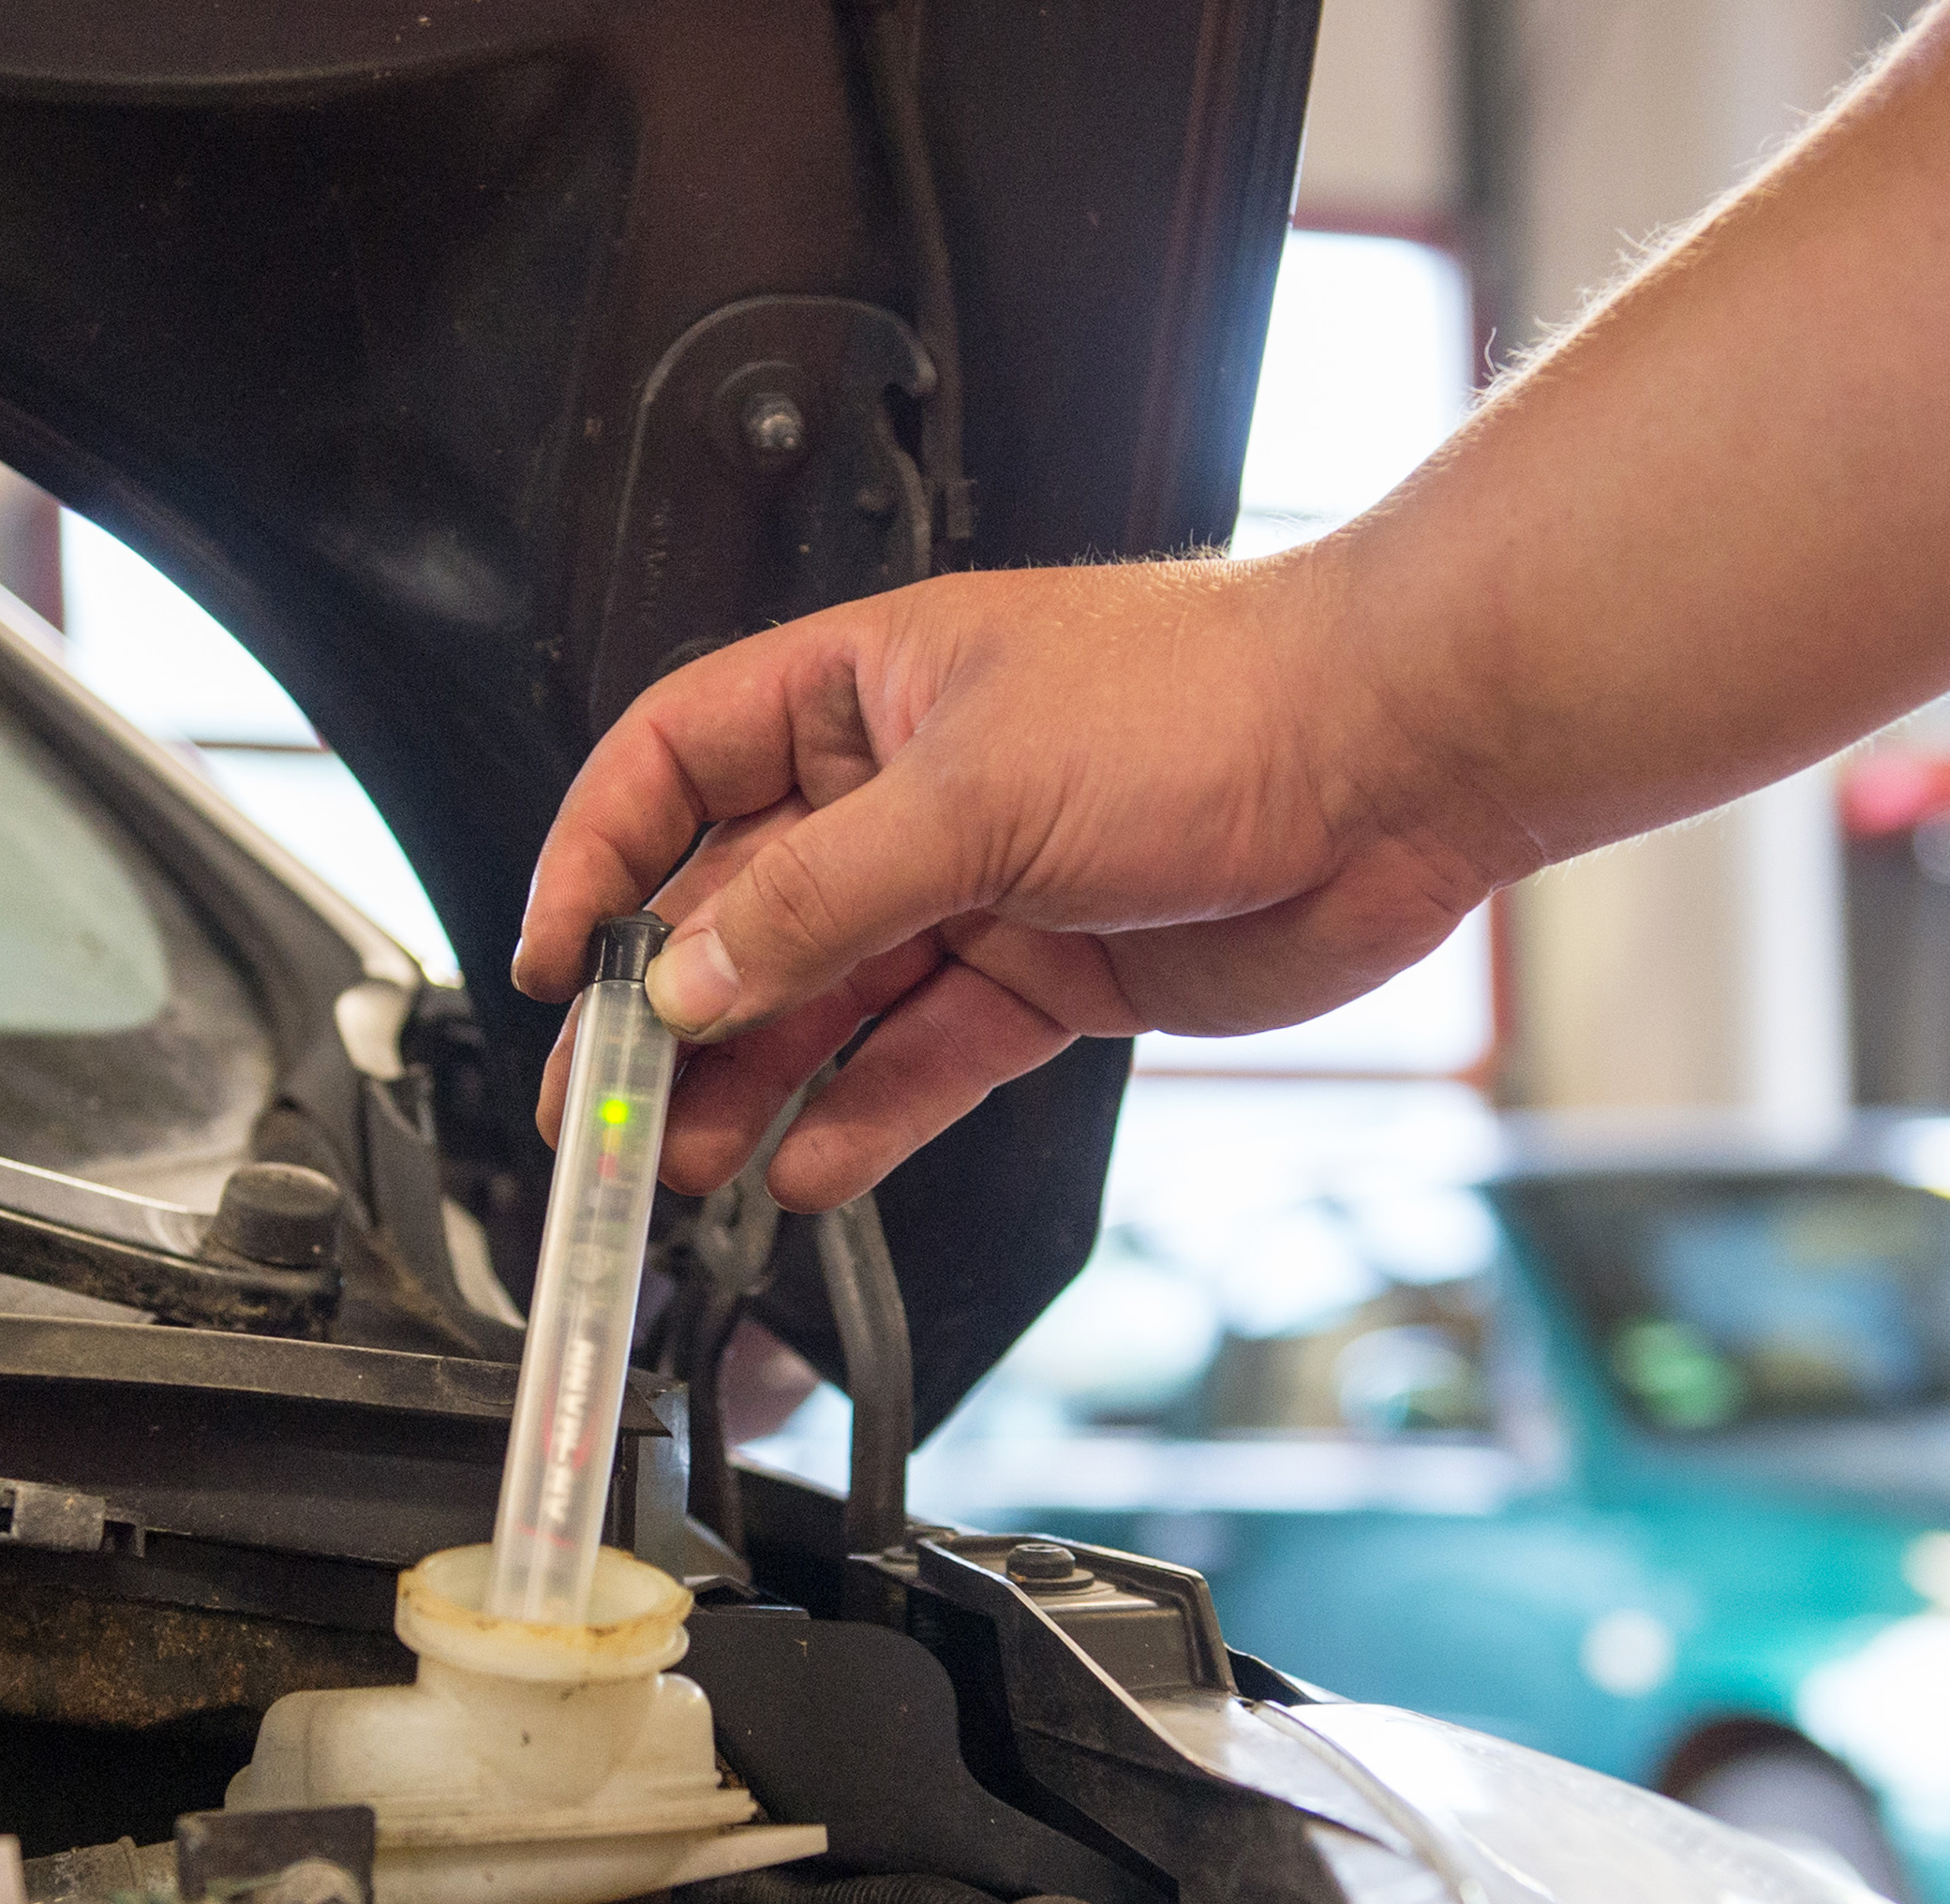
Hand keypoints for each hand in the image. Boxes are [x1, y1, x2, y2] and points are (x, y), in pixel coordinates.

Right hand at [512, 544, 1534, 1210]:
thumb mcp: (976, 792)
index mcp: (863, 688)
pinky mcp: (1047, 973)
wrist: (1396, 759)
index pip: (675, 763)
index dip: (598, 855)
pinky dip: (866, 1116)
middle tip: (604, 1107)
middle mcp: (905, 787)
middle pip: (739, 903)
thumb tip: (691, 977)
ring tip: (680, 1166)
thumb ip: (819, 900)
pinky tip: (804, 1168)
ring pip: (824, 998)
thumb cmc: (1212, 700)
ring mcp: (975, 884)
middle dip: (666, 1008)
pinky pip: (924, 1056)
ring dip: (750, 1083)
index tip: (553, 958)